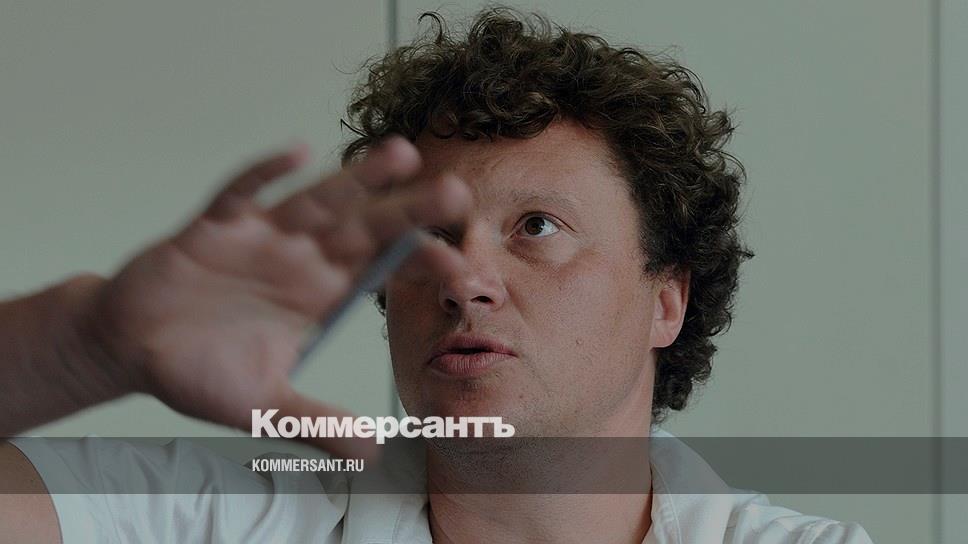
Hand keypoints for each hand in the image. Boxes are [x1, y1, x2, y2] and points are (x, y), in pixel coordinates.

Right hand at [76, 137, 468, 458]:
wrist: (128, 349)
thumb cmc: (196, 371)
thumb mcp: (262, 408)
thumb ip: (315, 423)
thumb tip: (372, 452)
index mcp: (319, 294)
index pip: (384, 270)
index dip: (422, 265)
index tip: (464, 270)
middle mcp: (300, 259)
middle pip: (364, 227)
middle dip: (407, 210)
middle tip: (455, 194)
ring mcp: (260, 238)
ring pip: (317, 200)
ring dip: (356, 180)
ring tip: (401, 156)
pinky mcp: (213, 226)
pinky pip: (242, 194)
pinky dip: (265, 174)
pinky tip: (297, 154)